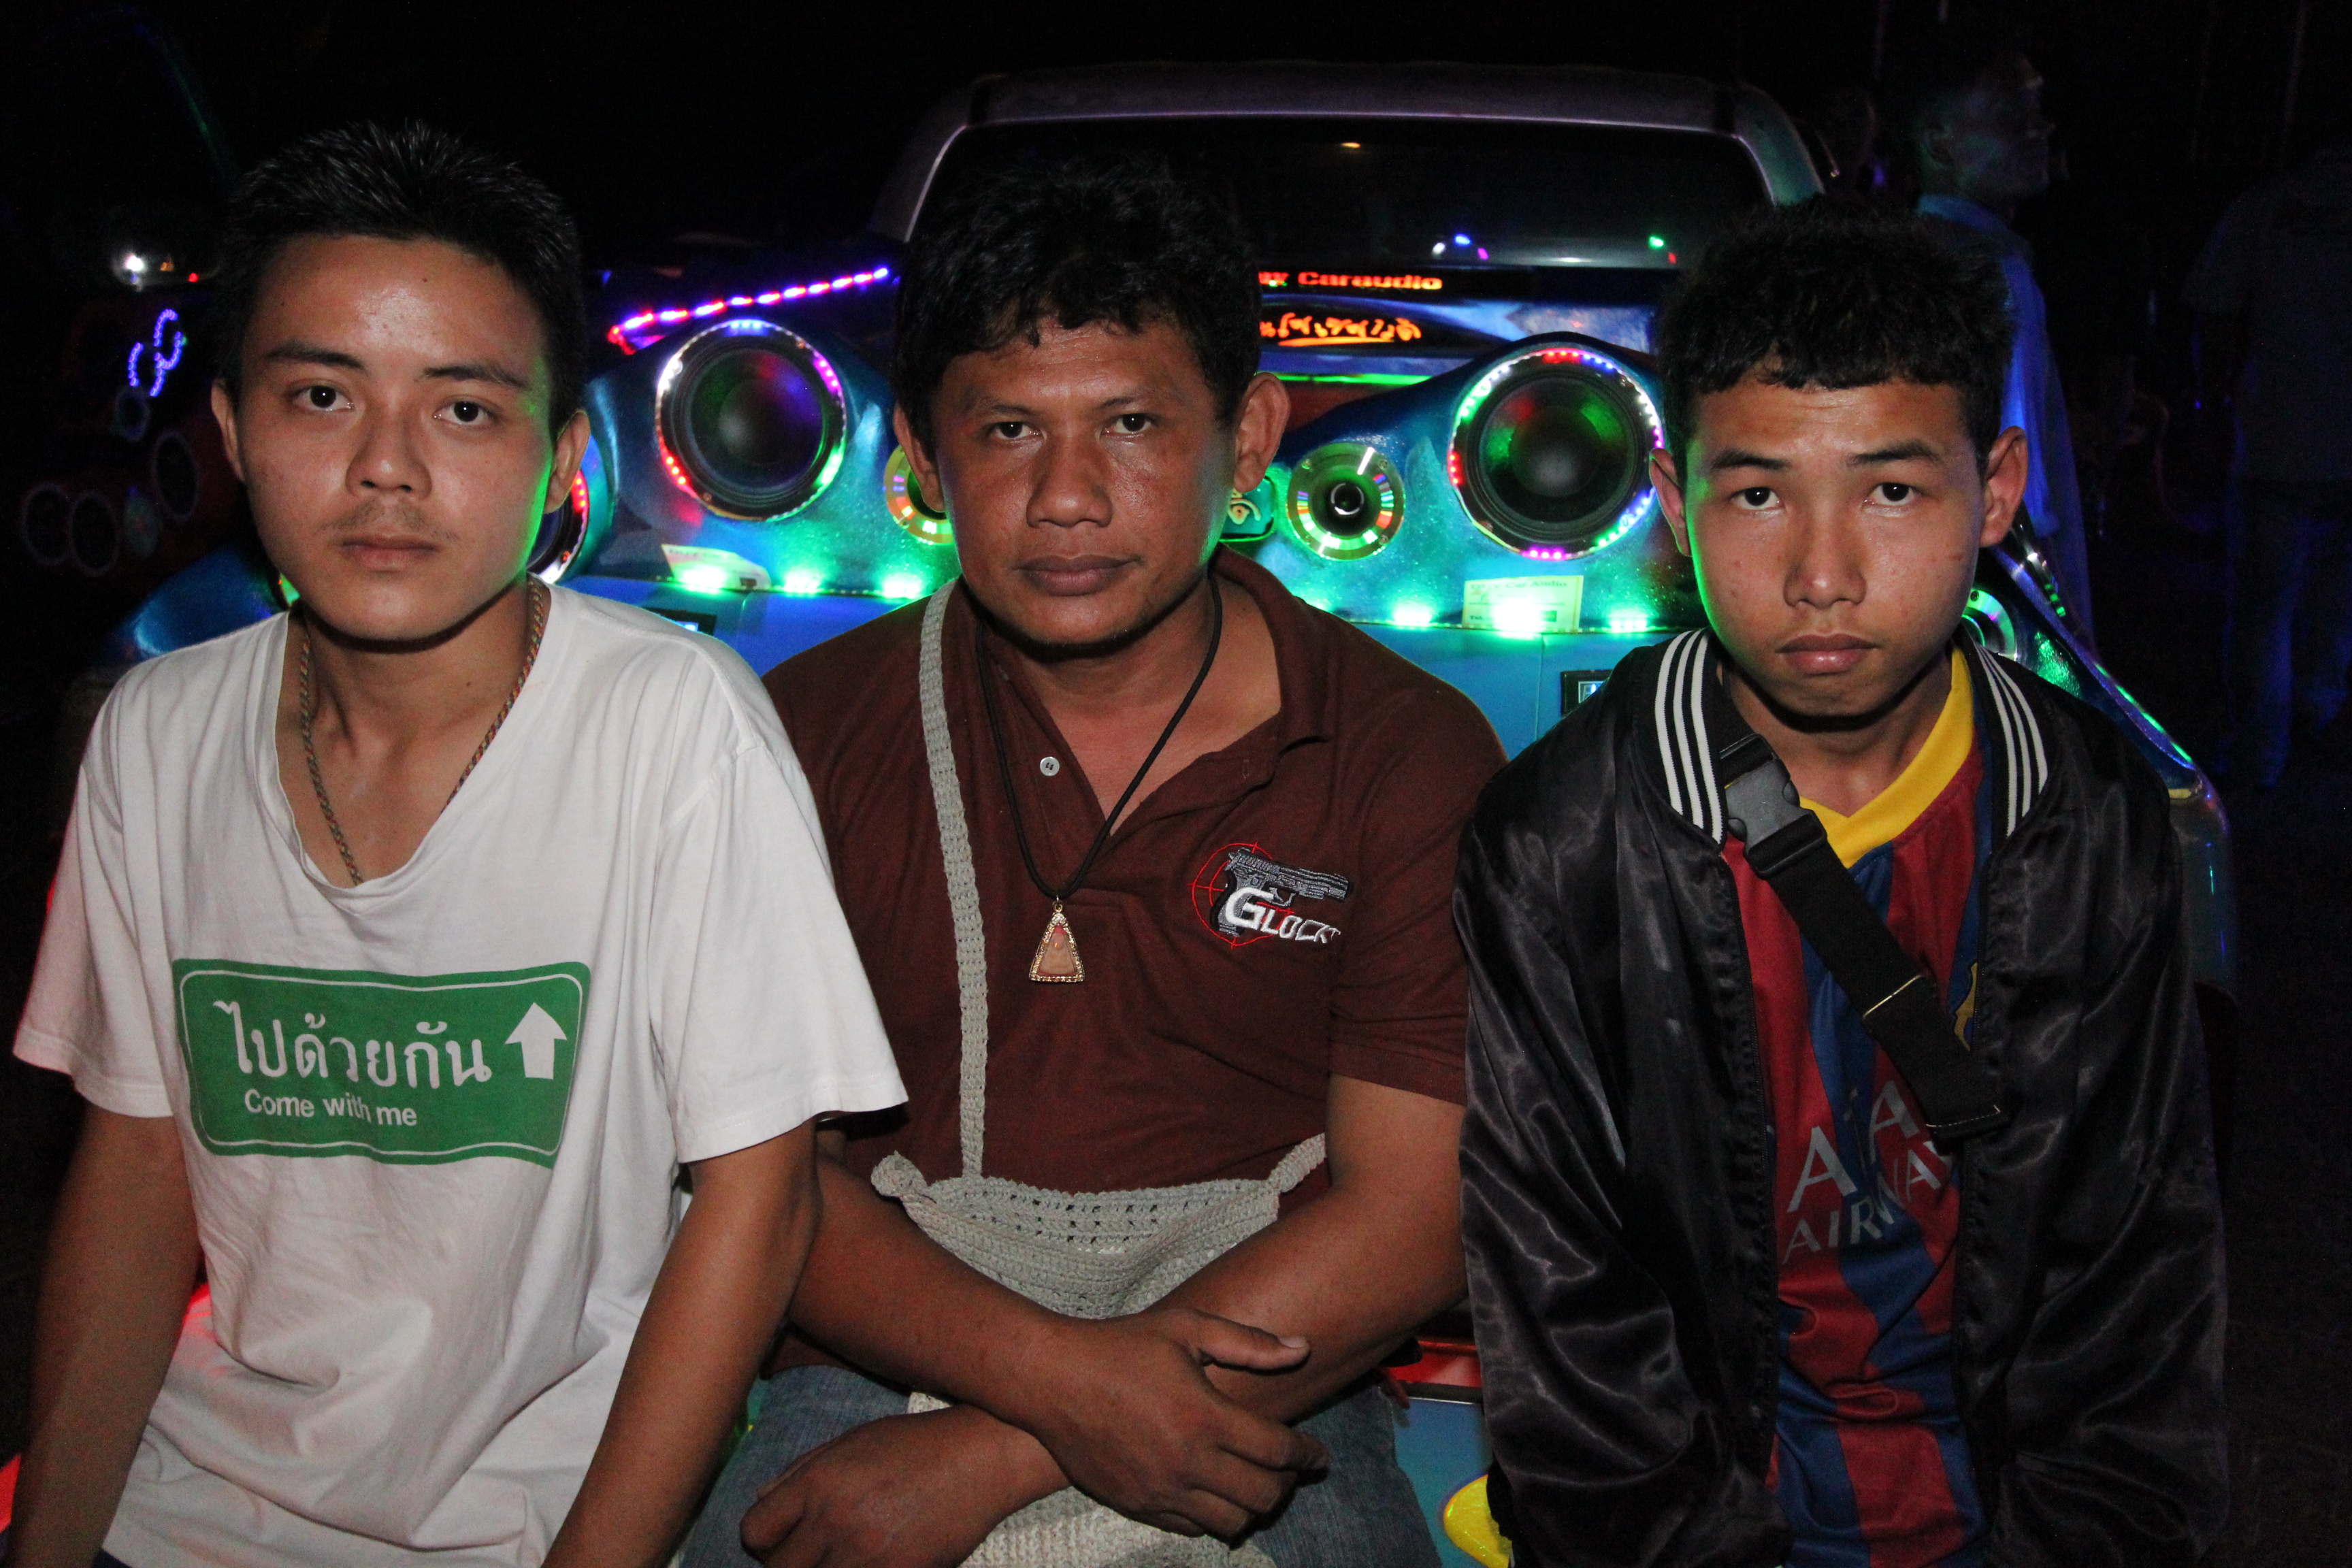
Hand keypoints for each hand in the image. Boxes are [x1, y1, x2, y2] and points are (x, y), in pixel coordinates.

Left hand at [744, 1407, 1024, 1567]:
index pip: (754, 1532)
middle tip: (812, 1553)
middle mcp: (836, 1519)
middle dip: (789, 1563)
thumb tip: (760, 1503)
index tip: (781, 1539)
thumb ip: (799, 1472)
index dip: (763, 1540)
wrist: (981, 1457)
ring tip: (841, 1558)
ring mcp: (868, 1553)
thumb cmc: (915, 1444)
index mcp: (818, 1482)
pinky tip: (872, 1560)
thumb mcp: (850, 1442)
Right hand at [1003, 1307, 1328, 1538]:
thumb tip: (1303, 1347)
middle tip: (1290, 1470)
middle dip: (1287, 1485)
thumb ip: (1249, 1342)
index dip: (1308, 1455)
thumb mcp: (1187, 1328)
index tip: (1319, 1455)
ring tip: (1255, 1484)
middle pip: (1262, 1495)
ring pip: (1231, 1522)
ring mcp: (1161, 1489)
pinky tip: (1215, 1492)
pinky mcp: (1137, 1504)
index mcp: (1205, 1416)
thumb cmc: (1121, 1345)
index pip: (1278, 1451)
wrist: (1052, 1380)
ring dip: (1253, 1507)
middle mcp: (1187, 1461)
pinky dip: (1214, 1517)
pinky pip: (1192, 1527)